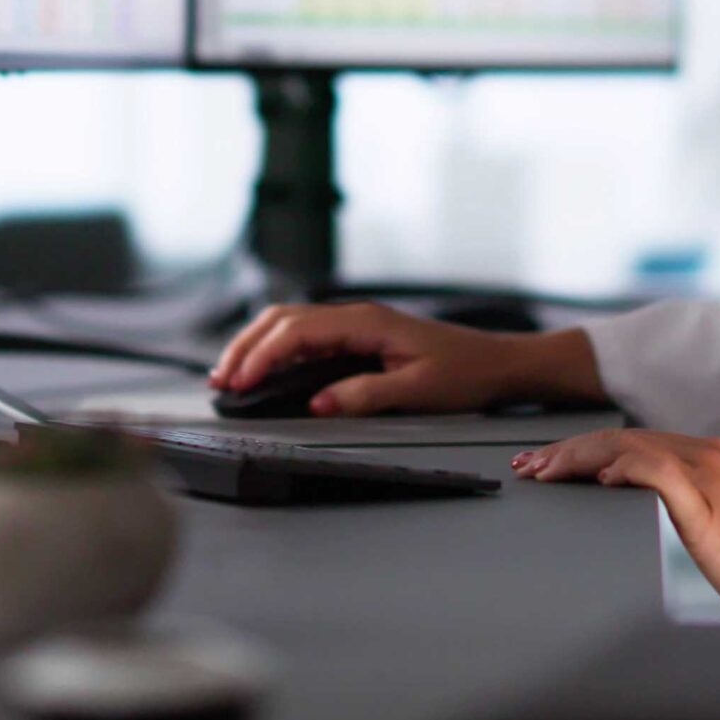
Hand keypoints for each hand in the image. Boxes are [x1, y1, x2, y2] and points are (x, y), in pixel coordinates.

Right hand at [207, 301, 530, 415]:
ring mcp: (357, 324)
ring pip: (292, 324)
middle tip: (220, 379)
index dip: (263, 355)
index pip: (298, 330)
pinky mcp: (360, 337)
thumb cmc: (466, 373)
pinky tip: (266, 368)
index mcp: (367, 321)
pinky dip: (278, 349)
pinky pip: (308, 336)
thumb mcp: (417, 391)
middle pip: (285, 319)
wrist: (498, 363)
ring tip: (231, 374)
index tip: (239, 381)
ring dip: (258, 345)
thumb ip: (365, 395)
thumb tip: (317, 403)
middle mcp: (357, 315)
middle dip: (247, 346)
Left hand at [512, 430, 719, 623]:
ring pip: (629, 447)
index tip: (549, 466)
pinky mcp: (712, 505)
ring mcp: (711, 477)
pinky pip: (660, 471)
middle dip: (567, 451)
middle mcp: (709, 456)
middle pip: (621, 439)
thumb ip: (688, 505)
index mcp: (710, 458)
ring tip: (544, 472)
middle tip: (529, 468)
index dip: (584, 451)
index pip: (632, 442)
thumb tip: (640, 502)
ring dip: (578, 457)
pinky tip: (598, 478)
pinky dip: (624, 468)